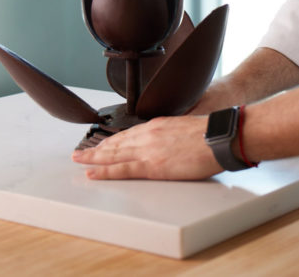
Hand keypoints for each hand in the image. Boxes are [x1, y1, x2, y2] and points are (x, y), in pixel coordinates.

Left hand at [71, 115, 221, 179]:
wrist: (219, 137)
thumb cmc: (210, 133)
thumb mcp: (185, 127)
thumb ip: (171, 134)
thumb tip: (167, 142)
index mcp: (157, 125)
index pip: (128, 134)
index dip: (111, 140)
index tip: (101, 144)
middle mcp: (147, 135)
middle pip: (115, 143)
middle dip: (96, 148)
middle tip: (80, 152)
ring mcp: (148, 150)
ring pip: (113, 155)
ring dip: (93, 158)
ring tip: (79, 160)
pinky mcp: (152, 166)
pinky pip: (122, 170)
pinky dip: (104, 171)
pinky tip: (92, 172)